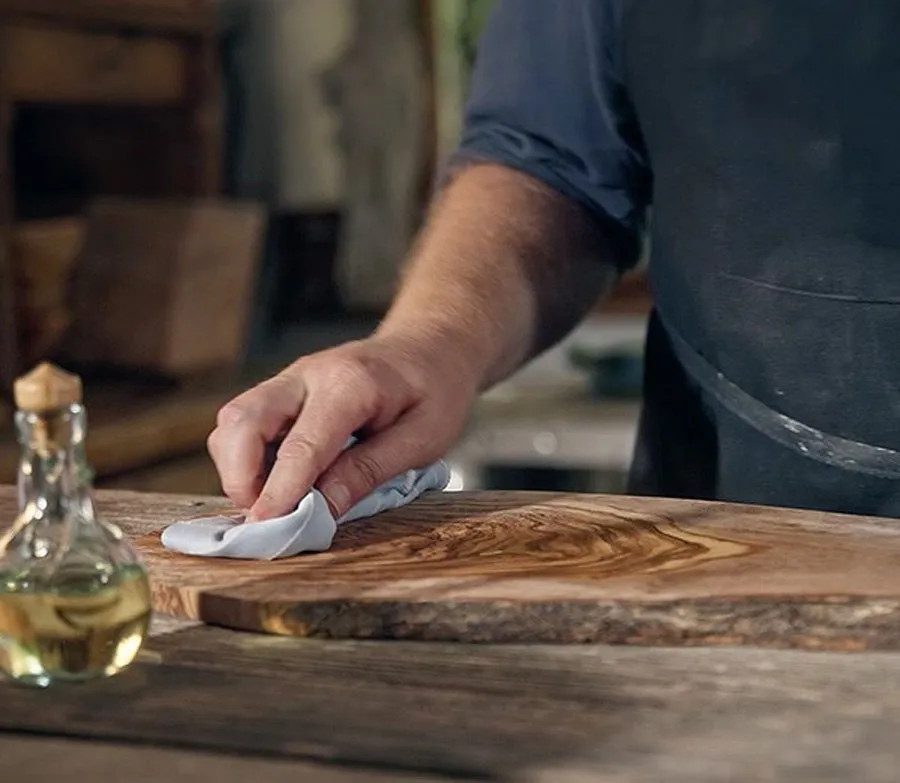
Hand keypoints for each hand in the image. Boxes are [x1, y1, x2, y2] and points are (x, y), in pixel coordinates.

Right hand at [207, 333, 477, 520]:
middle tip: (267, 518)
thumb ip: (370, 471)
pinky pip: (245, 422)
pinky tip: (278, 481)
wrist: (429, 347)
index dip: (280, 491)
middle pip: (242, 419)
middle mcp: (308, 374)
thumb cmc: (435, 390)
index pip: (302, 445)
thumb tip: (321, 509)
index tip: (267, 528)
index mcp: (350, 384)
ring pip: (233, 419)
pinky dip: (247, 457)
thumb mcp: (424, 437)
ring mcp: (290, 378)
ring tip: (275, 502)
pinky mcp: (283, 390)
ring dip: (239, 467)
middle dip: (240, 475)